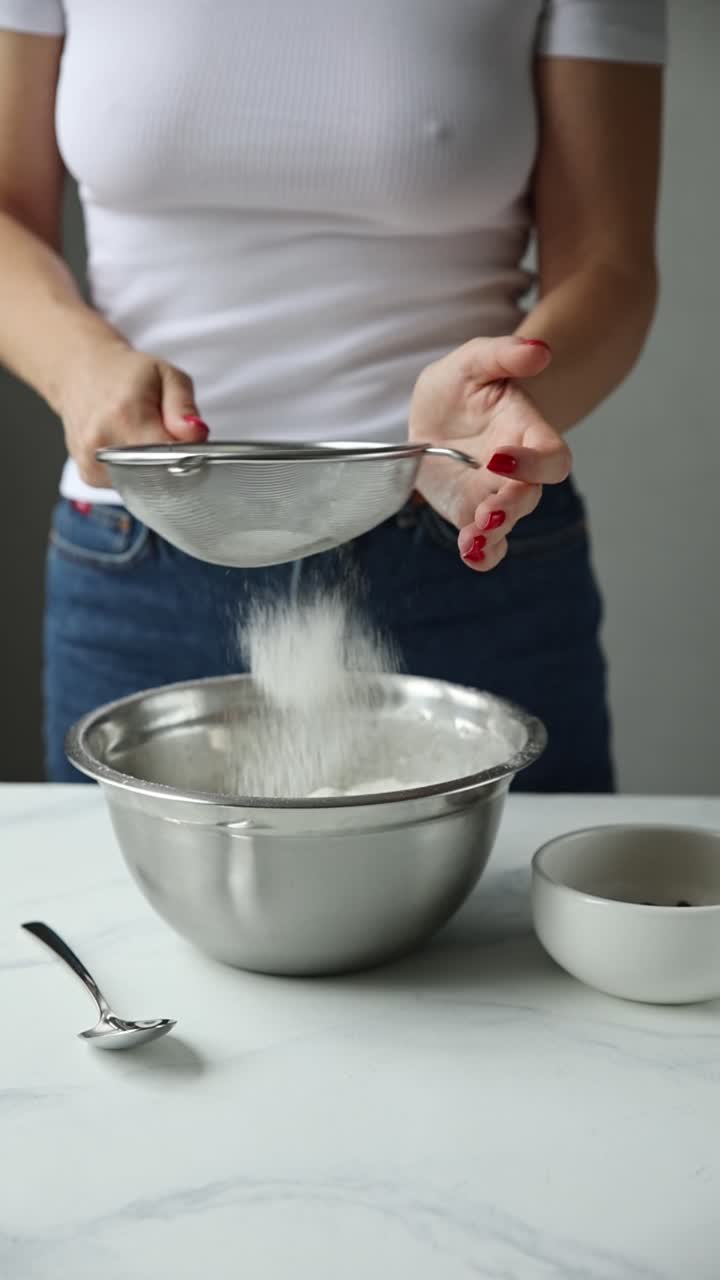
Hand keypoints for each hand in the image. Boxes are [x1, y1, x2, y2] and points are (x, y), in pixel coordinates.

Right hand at [58, 336, 208, 486]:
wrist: (79, 372)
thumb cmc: (126, 373)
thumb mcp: (166, 375)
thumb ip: (183, 407)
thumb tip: (195, 435)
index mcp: (125, 416)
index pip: (172, 456)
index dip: (188, 454)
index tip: (188, 440)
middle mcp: (103, 444)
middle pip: (159, 474)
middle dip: (170, 460)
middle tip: (163, 433)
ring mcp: (91, 463)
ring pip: (145, 483)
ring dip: (152, 466)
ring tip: (140, 434)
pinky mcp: (89, 476)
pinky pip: (127, 484)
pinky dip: (134, 469)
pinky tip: (127, 446)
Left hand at [410, 335, 571, 570]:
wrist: (433, 414)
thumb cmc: (460, 385)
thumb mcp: (472, 361)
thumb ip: (504, 355)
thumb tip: (540, 352)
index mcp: (526, 431)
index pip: (551, 454)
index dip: (535, 462)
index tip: (499, 458)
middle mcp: (517, 469)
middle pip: (530, 495)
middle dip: (511, 507)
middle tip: (487, 511)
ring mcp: (494, 495)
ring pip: (507, 523)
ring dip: (493, 534)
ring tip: (473, 539)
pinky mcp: (471, 514)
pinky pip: (487, 543)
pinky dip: (482, 554)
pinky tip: (471, 554)